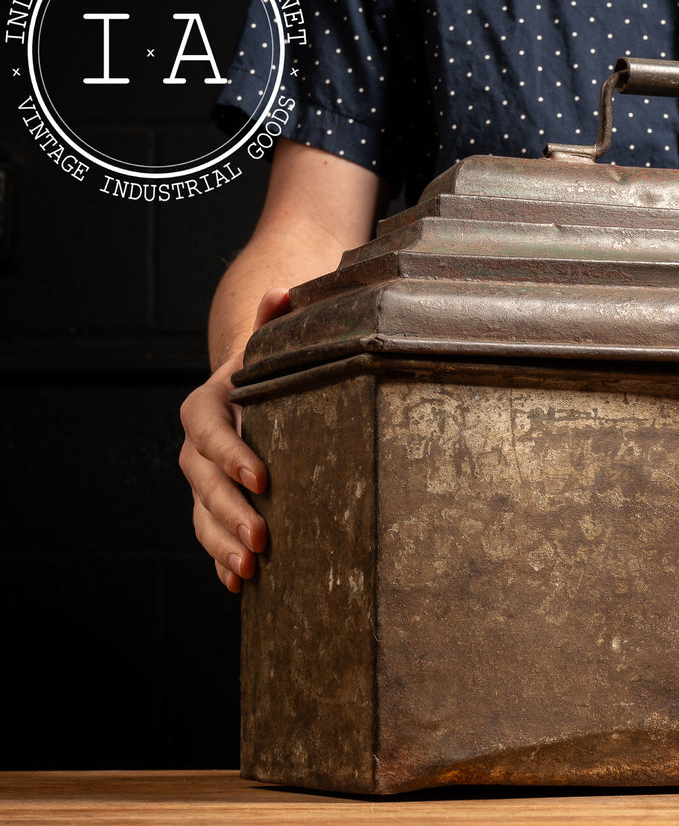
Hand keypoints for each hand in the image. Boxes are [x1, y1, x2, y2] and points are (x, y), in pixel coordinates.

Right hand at [180, 288, 290, 591]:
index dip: (231, 455)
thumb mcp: (272, 341)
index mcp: (209, 404)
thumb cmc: (269, 364)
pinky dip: (220, 558)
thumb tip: (284, 291)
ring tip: (251, 569)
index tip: (262, 478)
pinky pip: (208, 533)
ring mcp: (202, 477)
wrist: (249, 385)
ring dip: (223, 544)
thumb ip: (275, 320)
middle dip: (230, 513)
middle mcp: (197, 444)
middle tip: (263, 539)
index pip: (211, 430)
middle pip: (204, 483)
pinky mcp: (213, 502)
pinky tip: (238, 584)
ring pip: (202, 514)